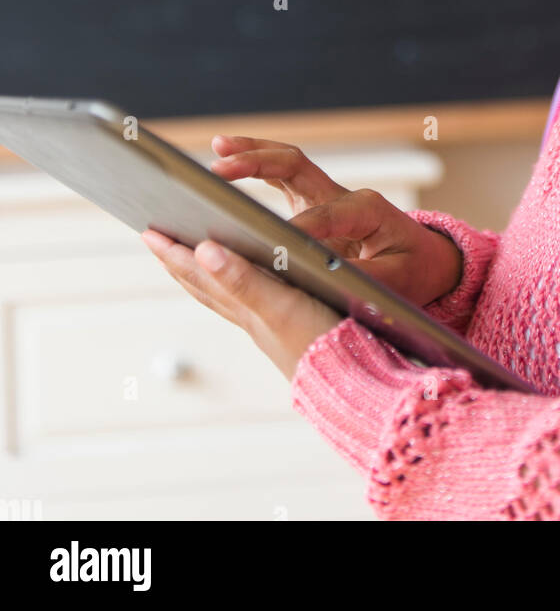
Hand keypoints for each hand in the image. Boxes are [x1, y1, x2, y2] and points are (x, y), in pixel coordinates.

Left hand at [141, 229, 341, 383]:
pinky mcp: (286, 328)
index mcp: (245, 305)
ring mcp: (267, 324)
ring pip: (222, 296)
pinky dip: (233, 287)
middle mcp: (251, 315)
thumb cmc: (320, 342)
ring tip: (187, 259)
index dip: (173, 252)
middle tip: (156, 240)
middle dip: (180, 262)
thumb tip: (202, 250)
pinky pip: (246, 302)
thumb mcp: (280, 306)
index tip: (149, 232)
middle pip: (204, 286)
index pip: (199, 274)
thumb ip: (243, 279)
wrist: (356, 381)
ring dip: (201, 275)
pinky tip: (241, 285)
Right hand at [208, 134, 463, 306]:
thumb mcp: (397, 283)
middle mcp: (343, 194)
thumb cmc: (414, 271)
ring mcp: (327, 194)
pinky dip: (255, 166)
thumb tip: (331, 283)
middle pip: (297, 165)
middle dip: (258, 164)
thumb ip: (365, 282)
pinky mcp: (315, 201)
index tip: (271, 246)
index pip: (324, 215)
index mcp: (367, 210)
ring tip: (217, 148)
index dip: (298, 229)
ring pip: (286, 162)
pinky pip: (282, 176)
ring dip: (251, 153)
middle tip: (219, 170)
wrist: (429, 259)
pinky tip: (224, 163)